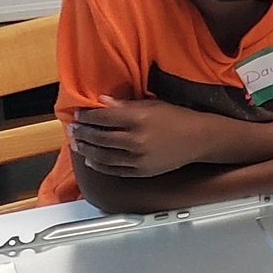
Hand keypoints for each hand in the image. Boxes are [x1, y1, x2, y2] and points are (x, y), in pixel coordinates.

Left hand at [69, 100, 207, 177]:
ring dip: (86, 150)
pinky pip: (114, 170)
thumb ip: (125, 105)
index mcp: (139, 119)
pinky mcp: (141, 171)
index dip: (87, 116)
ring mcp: (138, 158)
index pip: (103, 118)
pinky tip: (91, 161)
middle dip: (82, 133)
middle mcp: (137, 140)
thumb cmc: (177, 118)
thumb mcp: (152, 105)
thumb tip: (102, 101)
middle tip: (73, 130)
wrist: (199, 139)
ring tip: (77, 144)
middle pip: (99, 137)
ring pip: (103, 156)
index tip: (79, 114)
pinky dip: (99, 165)